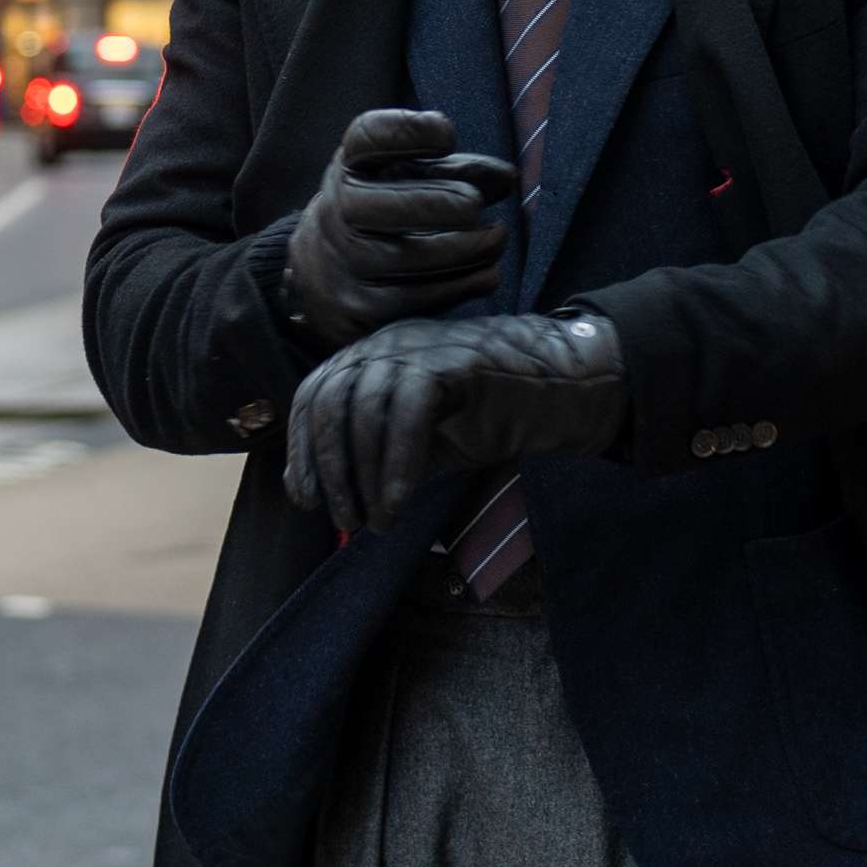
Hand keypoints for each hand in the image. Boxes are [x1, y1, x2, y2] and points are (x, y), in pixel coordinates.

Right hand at [283, 110, 513, 349]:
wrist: (323, 276)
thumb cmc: (382, 212)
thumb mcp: (406, 179)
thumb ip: (456, 171)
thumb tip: (507, 178)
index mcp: (349, 167)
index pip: (367, 137)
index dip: (408, 131)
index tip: (447, 134)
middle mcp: (336, 212)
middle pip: (381, 204)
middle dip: (436, 203)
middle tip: (475, 204)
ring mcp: (344, 264)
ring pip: (407, 258)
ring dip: (464, 248)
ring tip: (496, 238)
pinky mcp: (361, 311)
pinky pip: (417, 298)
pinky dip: (462, 284)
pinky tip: (488, 272)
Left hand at [283, 314, 625, 532]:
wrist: (565, 390)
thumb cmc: (490, 415)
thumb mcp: (422, 443)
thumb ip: (377, 460)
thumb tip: (333, 501)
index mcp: (371, 355)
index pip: (313, 394)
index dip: (302, 448)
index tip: (306, 498)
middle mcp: (386, 343)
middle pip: (330, 402)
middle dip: (329, 468)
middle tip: (345, 519)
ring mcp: (418, 347)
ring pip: (364, 410)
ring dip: (365, 477)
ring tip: (380, 522)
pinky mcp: (451, 362)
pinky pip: (407, 414)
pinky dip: (397, 466)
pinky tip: (400, 504)